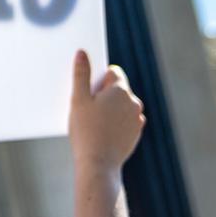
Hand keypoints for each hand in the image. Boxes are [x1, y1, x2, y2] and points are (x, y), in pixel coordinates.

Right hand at [68, 51, 144, 174]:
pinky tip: (102, 133)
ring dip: (110, 109)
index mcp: (120, 90)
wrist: (99, 163)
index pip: (113, 72)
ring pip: (121, 105)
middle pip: (117, 89)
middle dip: (104, 95)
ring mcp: (137, 118)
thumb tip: (82, 53)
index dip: (98, 79)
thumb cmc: (86, 131)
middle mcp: (134, 101)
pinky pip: (125, 120)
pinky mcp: (136, 132)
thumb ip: (81, 74)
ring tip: (94, 123)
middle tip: (87, 110)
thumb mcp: (78, 100)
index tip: (88, 92)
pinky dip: (115, 123)